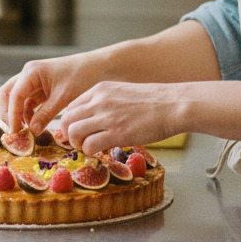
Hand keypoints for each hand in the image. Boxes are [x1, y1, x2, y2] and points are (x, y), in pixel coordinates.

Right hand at [0, 52, 104, 135]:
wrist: (99, 67)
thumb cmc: (82, 77)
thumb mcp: (63, 98)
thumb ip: (45, 114)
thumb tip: (32, 131)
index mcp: (32, 72)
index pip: (14, 95)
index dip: (12, 115)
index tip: (15, 132)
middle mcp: (28, 75)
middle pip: (7, 94)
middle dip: (8, 113)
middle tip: (16, 131)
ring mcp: (33, 81)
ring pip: (15, 99)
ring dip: (17, 114)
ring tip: (27, 131)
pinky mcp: (40, 89)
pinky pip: (27, 102)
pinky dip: (27, 113)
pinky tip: (35, 124)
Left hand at [60, 81, 180, 155]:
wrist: (173, 105)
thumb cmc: (153, 102)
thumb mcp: (123, 93)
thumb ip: (106, 103)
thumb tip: (96, 118)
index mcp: (100, 89)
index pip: (71, 106)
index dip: (72, 122)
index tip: (80, 131)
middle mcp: (99, 101)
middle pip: (67, 120)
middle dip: (70, 134)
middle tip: (81, 142)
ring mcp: (107, 117)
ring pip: (73, 133)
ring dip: (78, 144)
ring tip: (90, 148)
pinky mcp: (116, 133)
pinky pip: (89, 145)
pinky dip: (90, 151)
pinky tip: (100, 152)